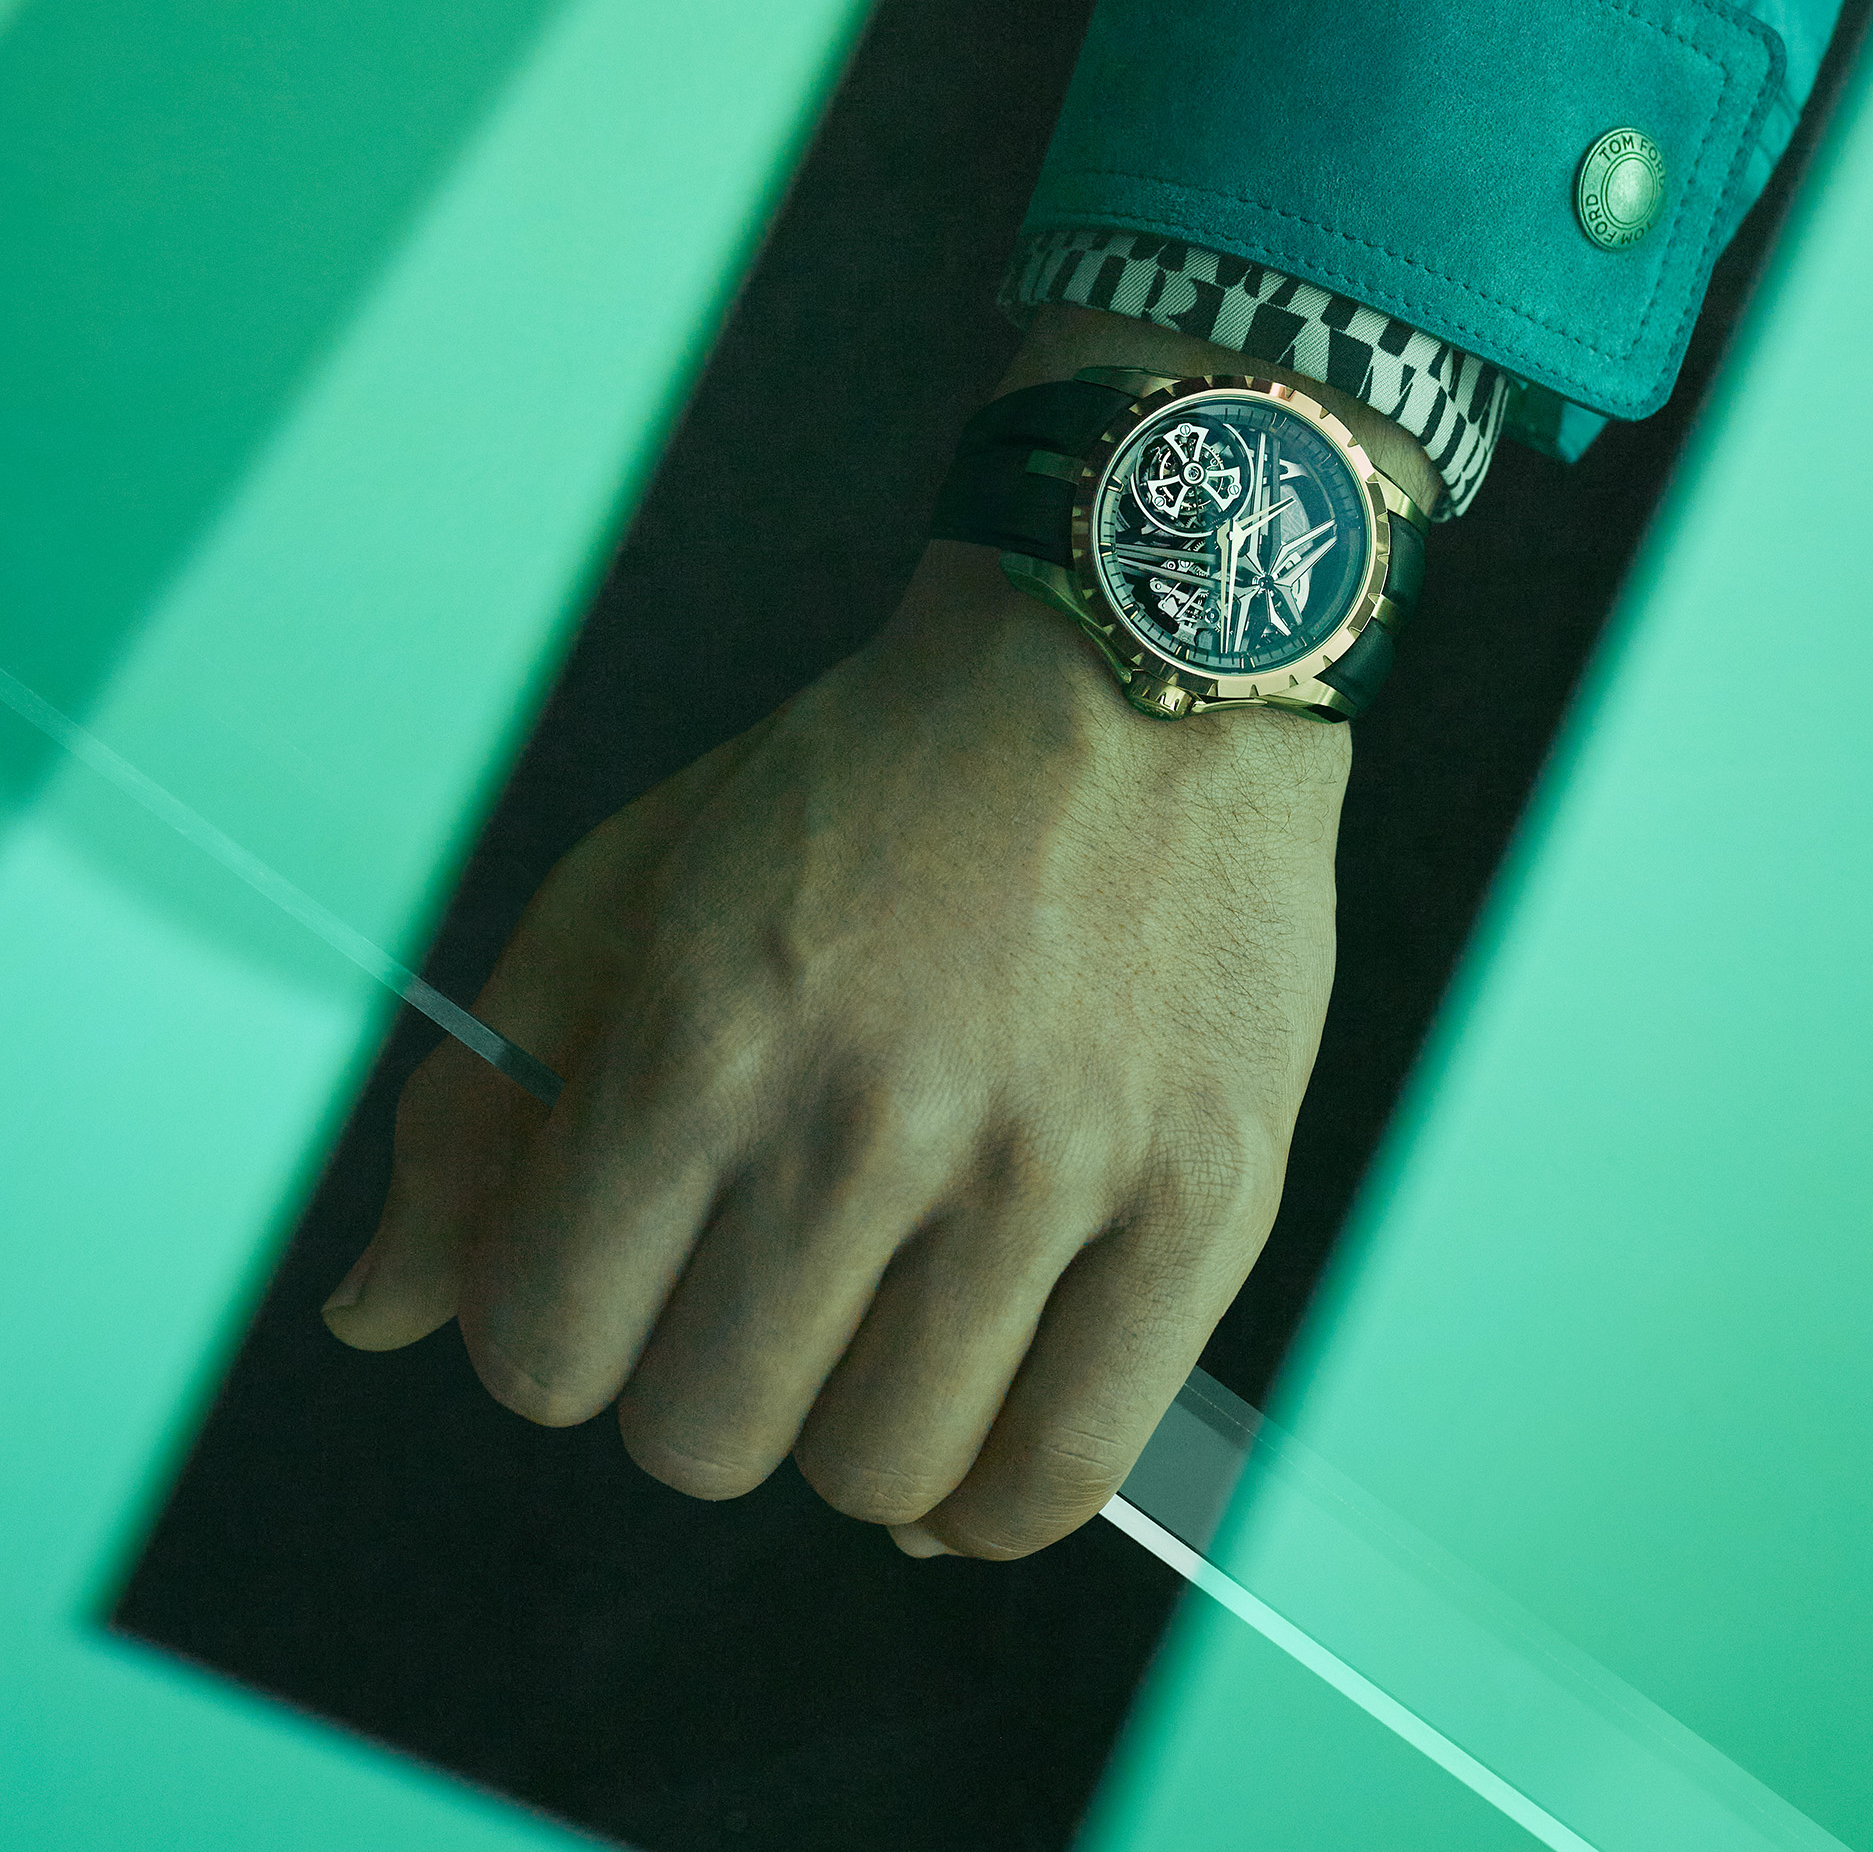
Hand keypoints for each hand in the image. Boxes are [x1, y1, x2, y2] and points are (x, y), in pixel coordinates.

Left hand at [321, 536, 1350, 1559]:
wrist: (1130, 669)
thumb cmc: (867, 784)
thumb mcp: (631, 888)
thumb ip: (485, 1107)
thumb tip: (371, 1318)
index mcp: (705, 1032)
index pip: (545, 1347)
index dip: (554, 1332)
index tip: (619, 1273)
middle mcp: (871, 1117)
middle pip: (704, 1437)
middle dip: (696, 1383)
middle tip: (759, 1280)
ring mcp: (1053, 1167)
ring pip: (879, 1475)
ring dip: (848, 1430)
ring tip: (879, 1320)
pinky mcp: (1204, 1197)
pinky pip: (1062, 1473)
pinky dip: (992, 1500)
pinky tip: (972, 1422)